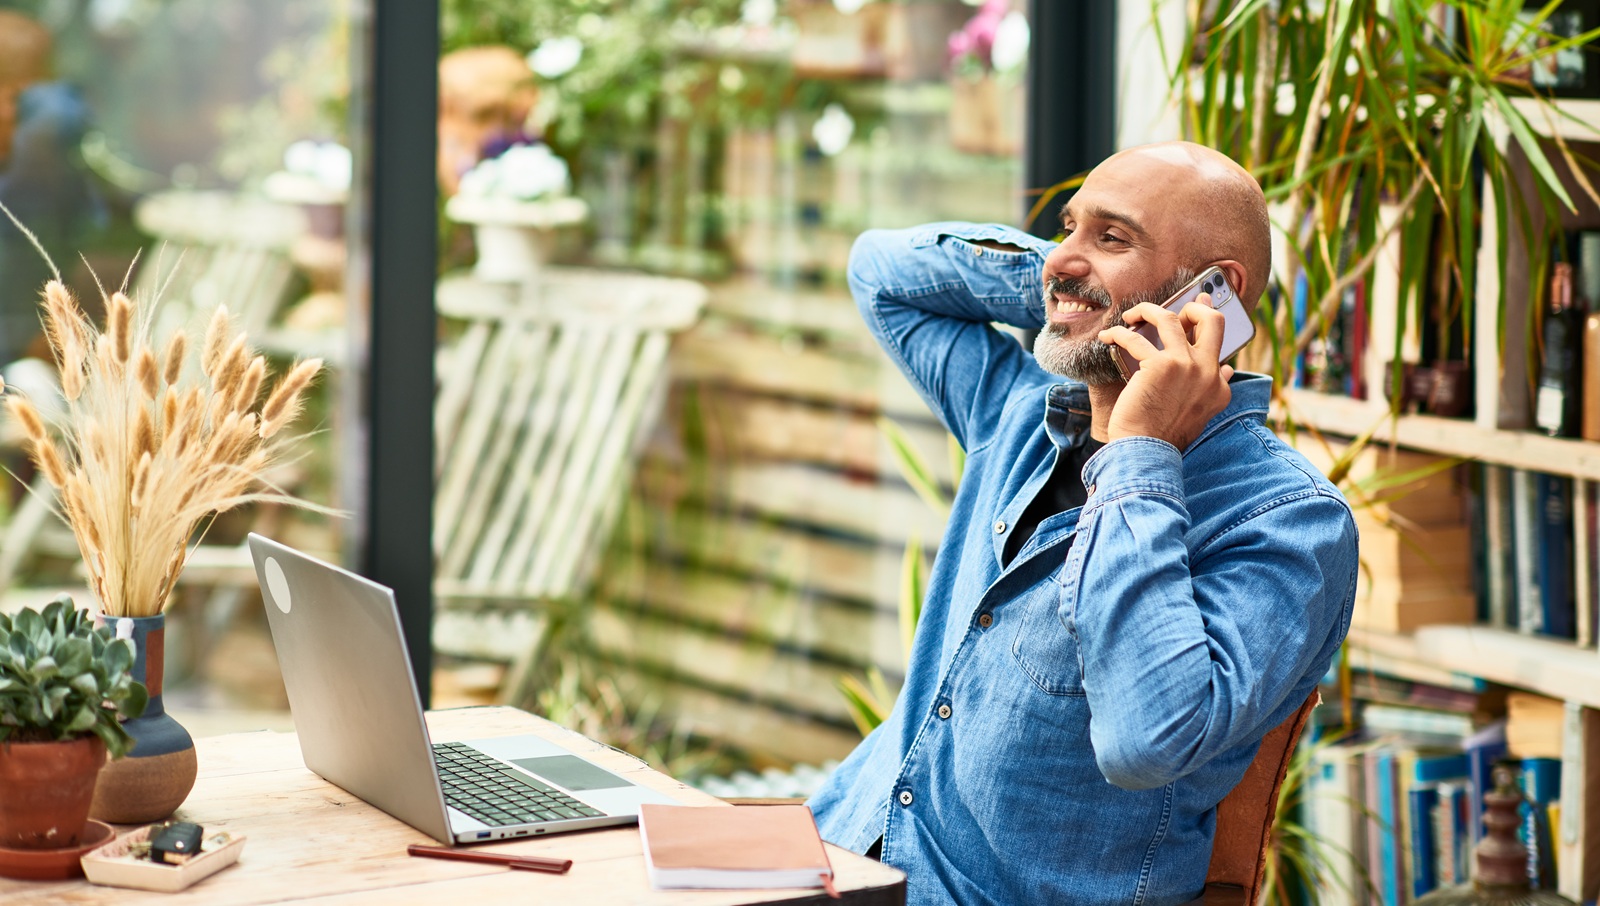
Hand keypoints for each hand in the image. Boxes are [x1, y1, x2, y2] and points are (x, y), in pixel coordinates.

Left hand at [1097, 297, 1233, 449]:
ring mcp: (1186, 365)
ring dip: (1146, 310)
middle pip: (1212, 320)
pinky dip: (1117, 334)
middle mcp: (1208, 371)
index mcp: (1218, 386)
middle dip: (1193, 306)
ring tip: (1131, 315)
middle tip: (1171, 309)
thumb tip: (1226, 368)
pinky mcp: (1159, 365)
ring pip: (1170, 318)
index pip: (1220, 346)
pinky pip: (1134, 338)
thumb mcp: (1199, 413)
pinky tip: (1107, 337)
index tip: (1199, 306)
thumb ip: (1213, 389)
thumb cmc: (1163, 435)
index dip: (1207, 324)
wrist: (1147, 452)